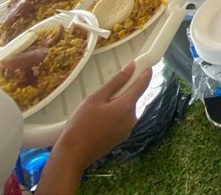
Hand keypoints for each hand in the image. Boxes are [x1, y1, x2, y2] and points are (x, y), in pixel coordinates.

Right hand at [37, 63, 150, 193]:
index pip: (142, 86)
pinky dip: (114, 116)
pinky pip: (121, 120)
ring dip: (116, 105)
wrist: (74, 154)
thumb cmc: (81, 124)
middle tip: (102, 94)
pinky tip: (98, 121)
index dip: (145, 74)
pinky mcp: (121, 138)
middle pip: (131, 98)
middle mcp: (132, 119)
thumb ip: (116, 82)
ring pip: (125, 110)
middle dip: (121, 92)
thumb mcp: (96, 98)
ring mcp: (127, 130)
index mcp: (126, 107)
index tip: (146, 66)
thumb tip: (131, 68)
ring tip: (95, 111)